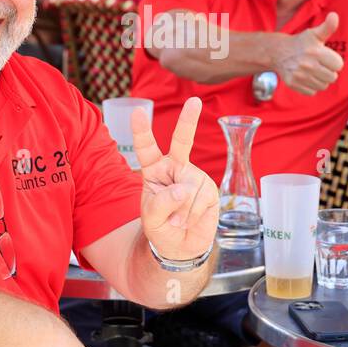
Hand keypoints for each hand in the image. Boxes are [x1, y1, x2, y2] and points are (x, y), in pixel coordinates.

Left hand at [132, 96, 218, 262]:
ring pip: (188, 189)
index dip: (142, 130)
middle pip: (183, 141)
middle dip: (189, 120)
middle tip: (194, 101)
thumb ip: (160, 204)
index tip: (138, 111)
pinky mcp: (209, 190)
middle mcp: (176, 168)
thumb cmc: (160, 226)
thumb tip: (182, 190)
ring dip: (180, 212)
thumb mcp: (151, 218)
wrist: (180, 246)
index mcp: (154, 169)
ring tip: (176, 221)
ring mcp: (194, 177)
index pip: (146, 148)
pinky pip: (199, 201)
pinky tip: (187, 221)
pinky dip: (190, 216)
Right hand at [275, 12, 343, 95]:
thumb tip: (334, 16)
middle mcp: (308, 64)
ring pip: (323, 86)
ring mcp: (300, 76)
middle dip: (328, 71)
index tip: (325, 57)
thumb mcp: (315, 33)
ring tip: (312, 71)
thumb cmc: (301, 43)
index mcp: (316, 52)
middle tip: (319, 64)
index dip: (334, 61)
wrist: (278, 52)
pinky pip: (312, 92)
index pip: (338, 65)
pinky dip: (310, 86)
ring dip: (320, 80)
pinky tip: (305, 77)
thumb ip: (328, 27)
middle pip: (332, 77)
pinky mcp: (294, 84)